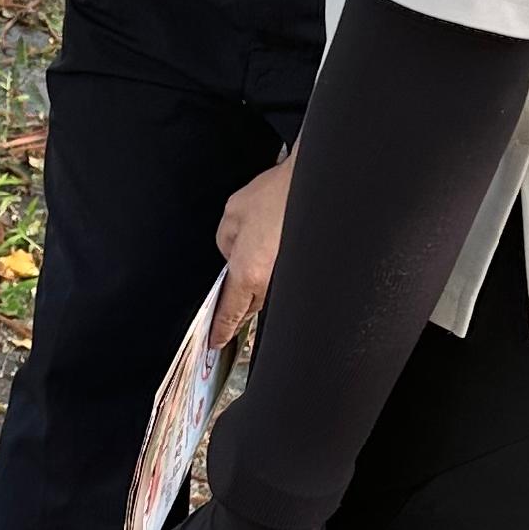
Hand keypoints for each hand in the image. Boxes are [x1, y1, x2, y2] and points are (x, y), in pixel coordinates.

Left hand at [211, 152, 293, 342]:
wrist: (313, 186)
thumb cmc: (275, 196)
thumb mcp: (232, 215)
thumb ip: (225, 242)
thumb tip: (230, 256)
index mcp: (248, 273)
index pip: (230, 313)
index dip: (221, 331)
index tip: (215, 342)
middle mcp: (270, 281)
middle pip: (249, 308)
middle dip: (236, 312)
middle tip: (224, 317)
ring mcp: (287, 277)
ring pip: (265, 296)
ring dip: (253, 294)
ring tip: (243, 288)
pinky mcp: (299, 269)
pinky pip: (278, 282)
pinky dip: (268, 280)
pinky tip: (264, 266)